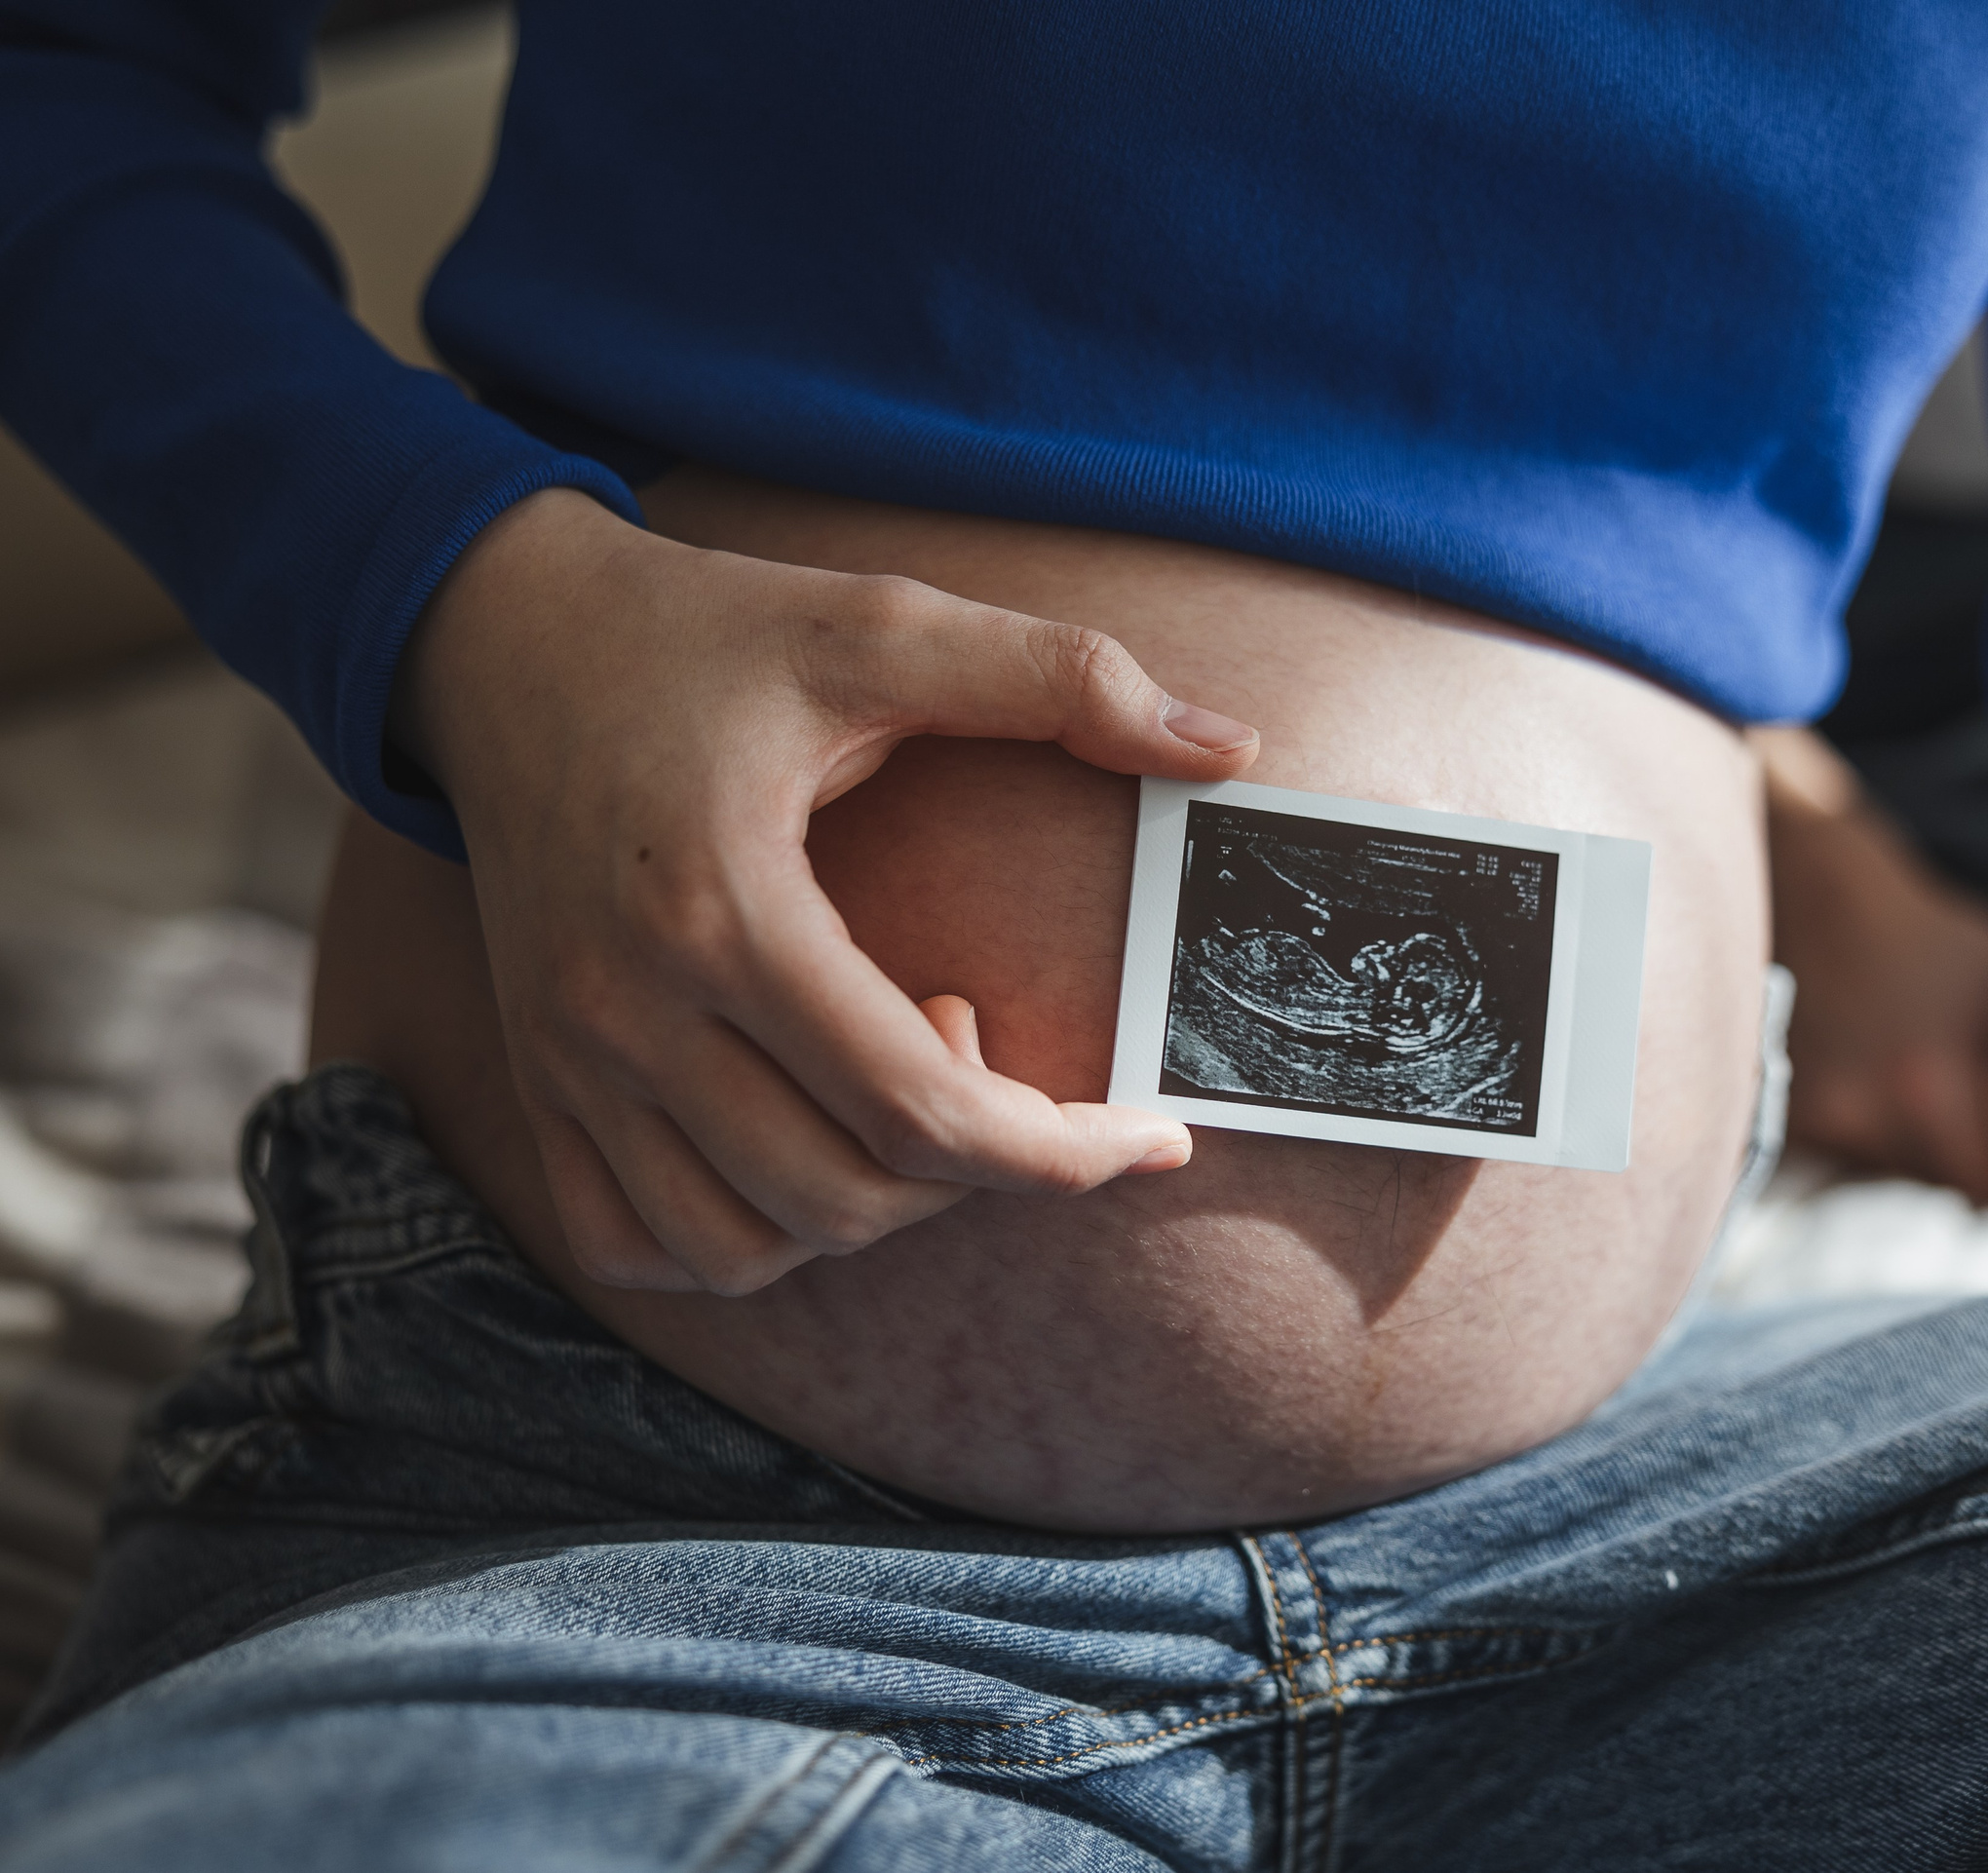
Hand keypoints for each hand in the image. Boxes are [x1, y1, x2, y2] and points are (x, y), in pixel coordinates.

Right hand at [393, 489, 1259, 1294]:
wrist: (500, 640)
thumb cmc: (702, 633)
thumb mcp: (879, 624)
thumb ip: (1059, 680)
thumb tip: (1229, 743)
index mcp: (723, 908)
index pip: (921, 1112)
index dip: (1064, 1153)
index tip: (1153, 1136)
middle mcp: (626, 1012)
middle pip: (846, 1195)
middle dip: (976, 1166)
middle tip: (985, 1034)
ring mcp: (570, 1062)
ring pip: (746, 1245)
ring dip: (867, 1208)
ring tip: (892, 1081)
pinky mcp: (539, 1082)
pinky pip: (638, 1244)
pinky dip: (741, 1239)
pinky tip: (801, 1143)